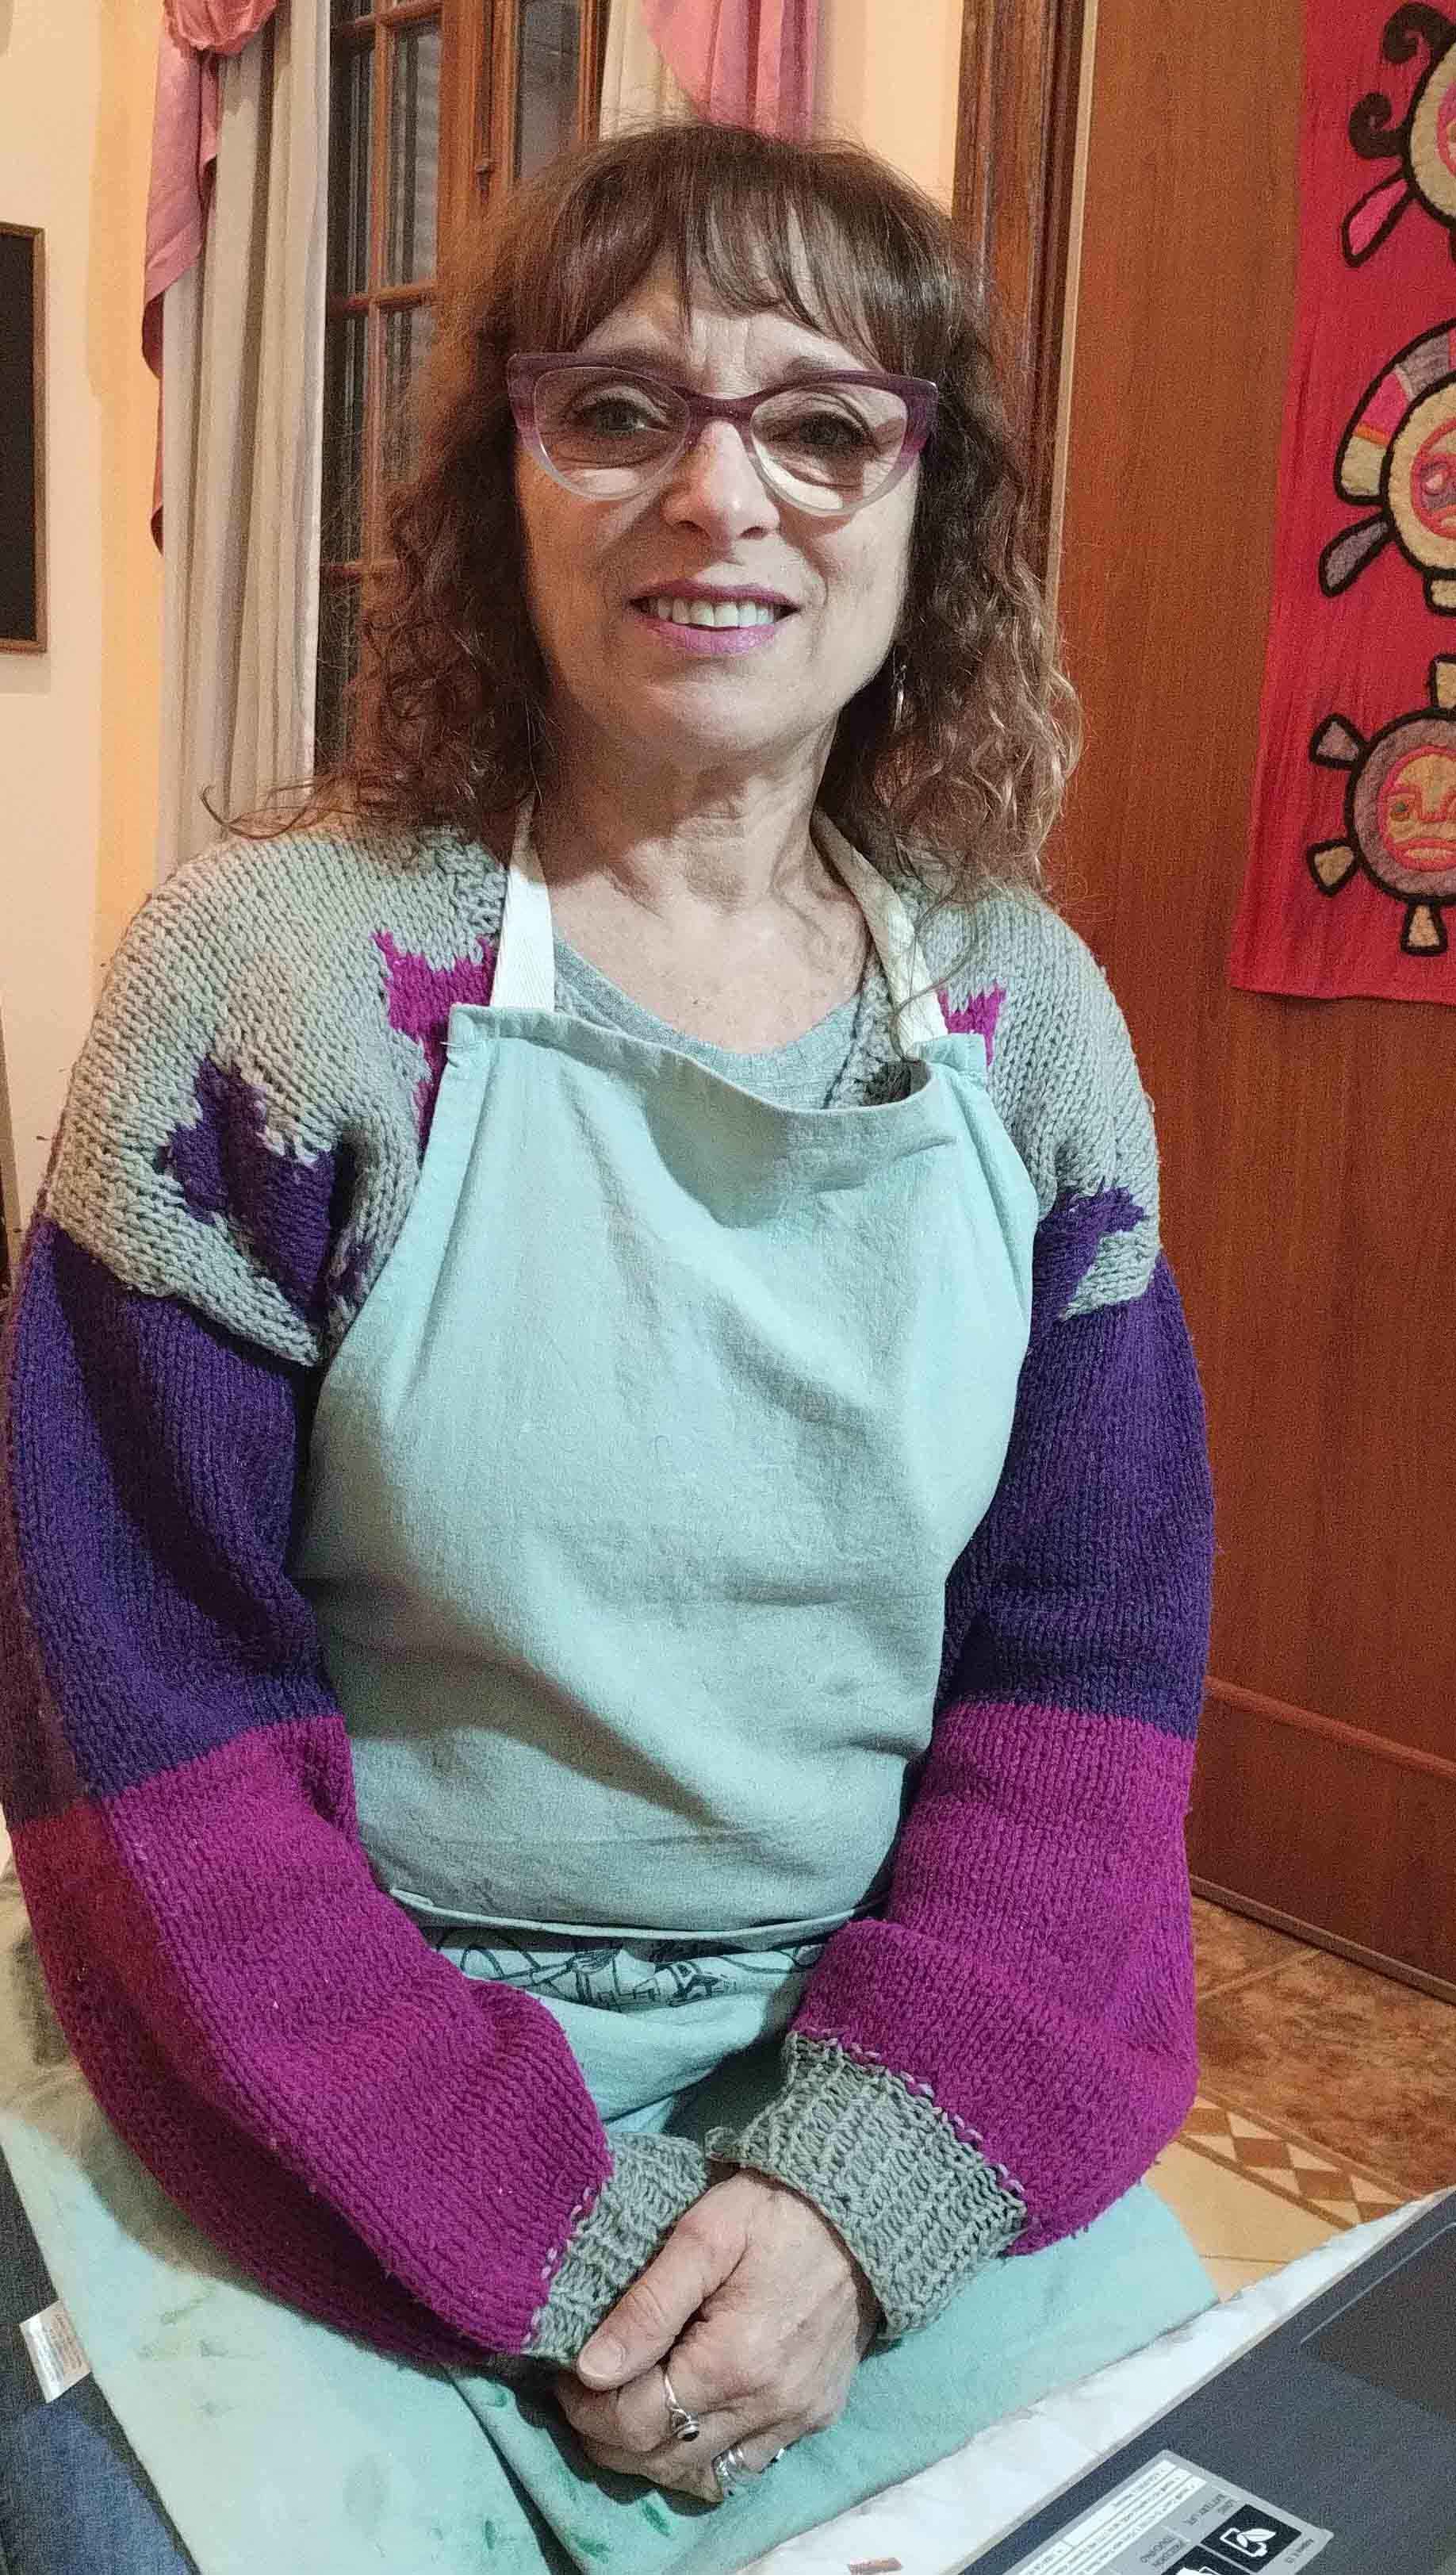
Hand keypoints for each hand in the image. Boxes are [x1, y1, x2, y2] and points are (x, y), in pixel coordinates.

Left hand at [553, 2169, 878, 2501]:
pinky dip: (706, 2452)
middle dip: (611, 2437)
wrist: (862, 2206)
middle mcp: (767, 2407)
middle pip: (664, 2461)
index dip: (587, 2410)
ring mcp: (797, 2419)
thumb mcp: (703, 2234)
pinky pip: (747, 2463)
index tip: (567, 2378)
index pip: (636, 2425)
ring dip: (656, 2453)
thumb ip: (647, 2305)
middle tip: (588, 2395)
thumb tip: (591, 2370)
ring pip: (704, 2475)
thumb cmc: (773, 2208)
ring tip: (631, 2406)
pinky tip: (688, 2413)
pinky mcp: (817, 2415)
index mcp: (734, 2363)